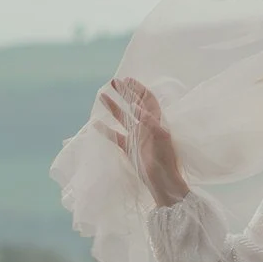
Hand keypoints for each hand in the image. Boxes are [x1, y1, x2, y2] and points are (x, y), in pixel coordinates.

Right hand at [100, 77, 188, 207]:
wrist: (163, 181)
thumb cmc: (166, 159)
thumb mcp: (161, 138)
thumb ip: (150, 122)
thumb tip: (136, 107)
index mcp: (157, 121)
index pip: (147, 99)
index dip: (138, 89)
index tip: (128, 80)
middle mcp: (146, 126)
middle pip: (133, 104)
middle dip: (124, 92)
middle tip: (113, 82)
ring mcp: (137, 137)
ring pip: (122, 117)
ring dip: (113, 106)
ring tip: (101, 95)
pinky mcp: (129, 148)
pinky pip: (115, 136)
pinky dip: (106, 130)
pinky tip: (96, 123)